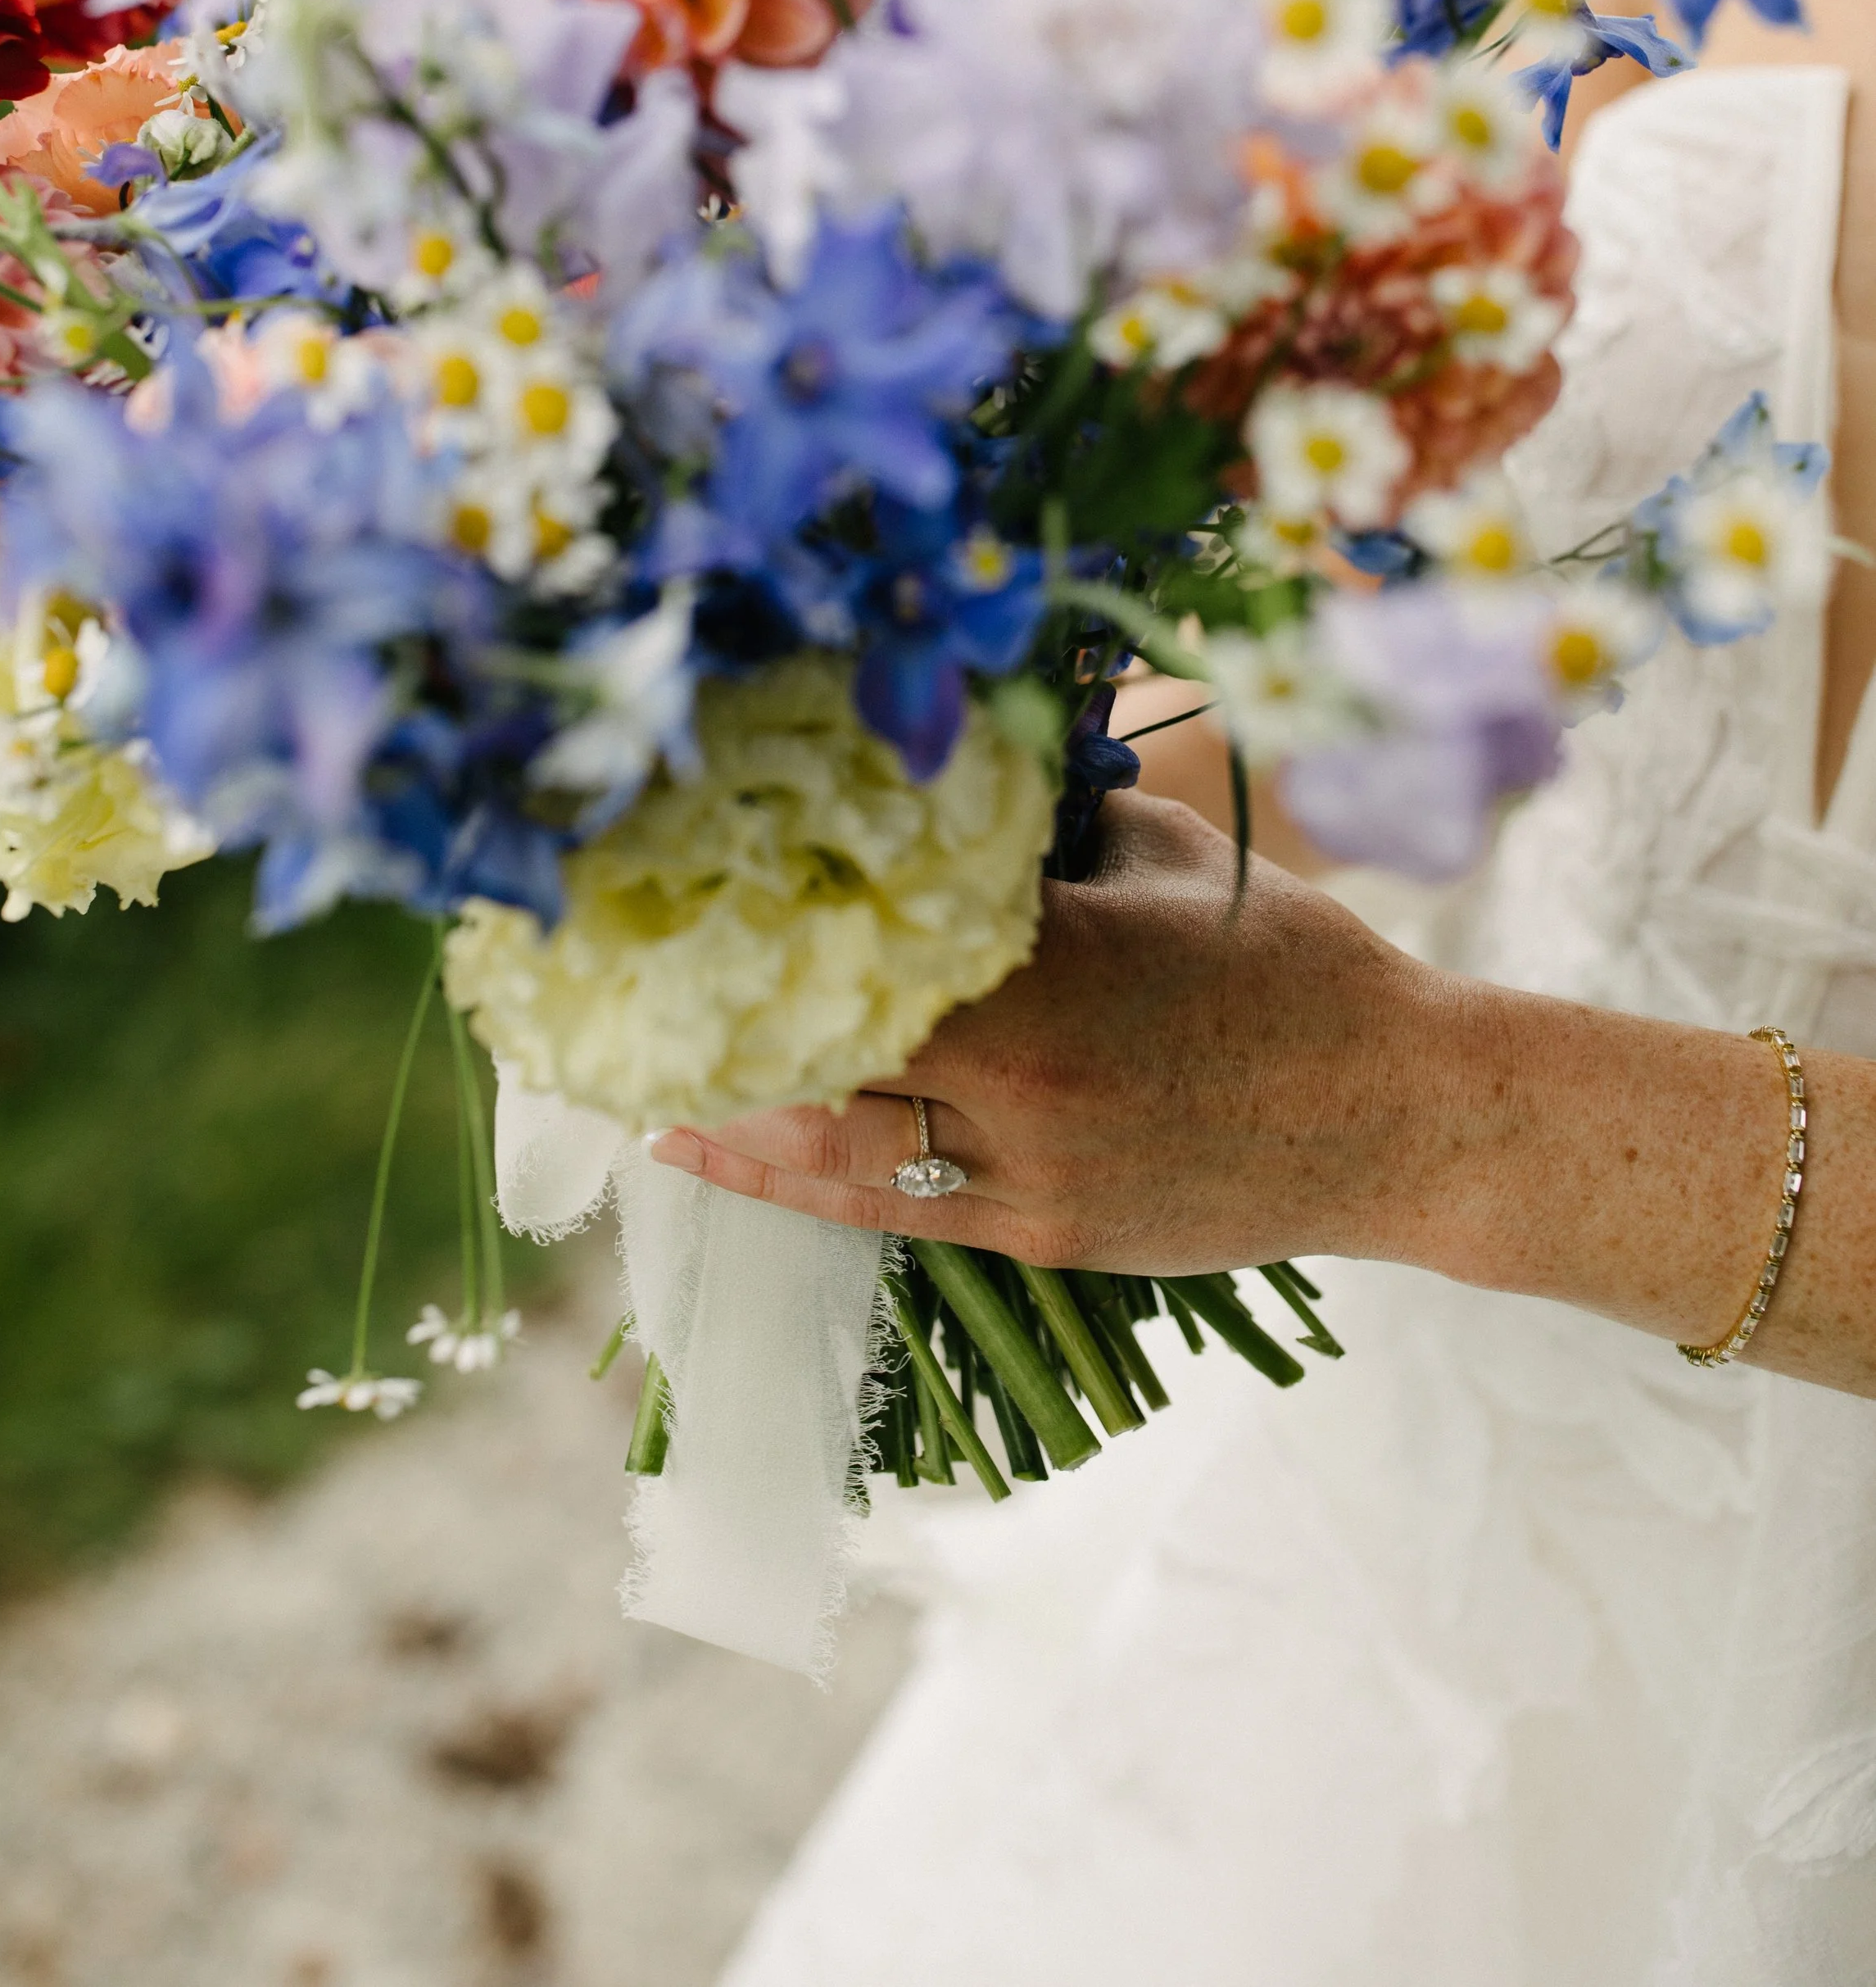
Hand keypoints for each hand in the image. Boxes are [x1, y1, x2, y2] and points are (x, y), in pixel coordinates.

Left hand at [647, 791, 1447, 1274]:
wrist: (1400, 1115)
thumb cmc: (1288, 959)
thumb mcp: (1160, 852)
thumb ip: (1037, 829)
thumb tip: (925, 777)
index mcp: (1047, 973)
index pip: (862, 944)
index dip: (757, 923)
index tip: (673, 892)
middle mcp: (1022, 1089)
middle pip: (823, 1057)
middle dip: (717, 1026)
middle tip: (617, 992)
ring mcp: (1030, 1181)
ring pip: (835, 1153)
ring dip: (727, 1120)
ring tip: (634, 1085)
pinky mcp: (1044, 1240)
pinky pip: (891, 1212)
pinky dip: (792, 1183)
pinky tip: (720, 1156)